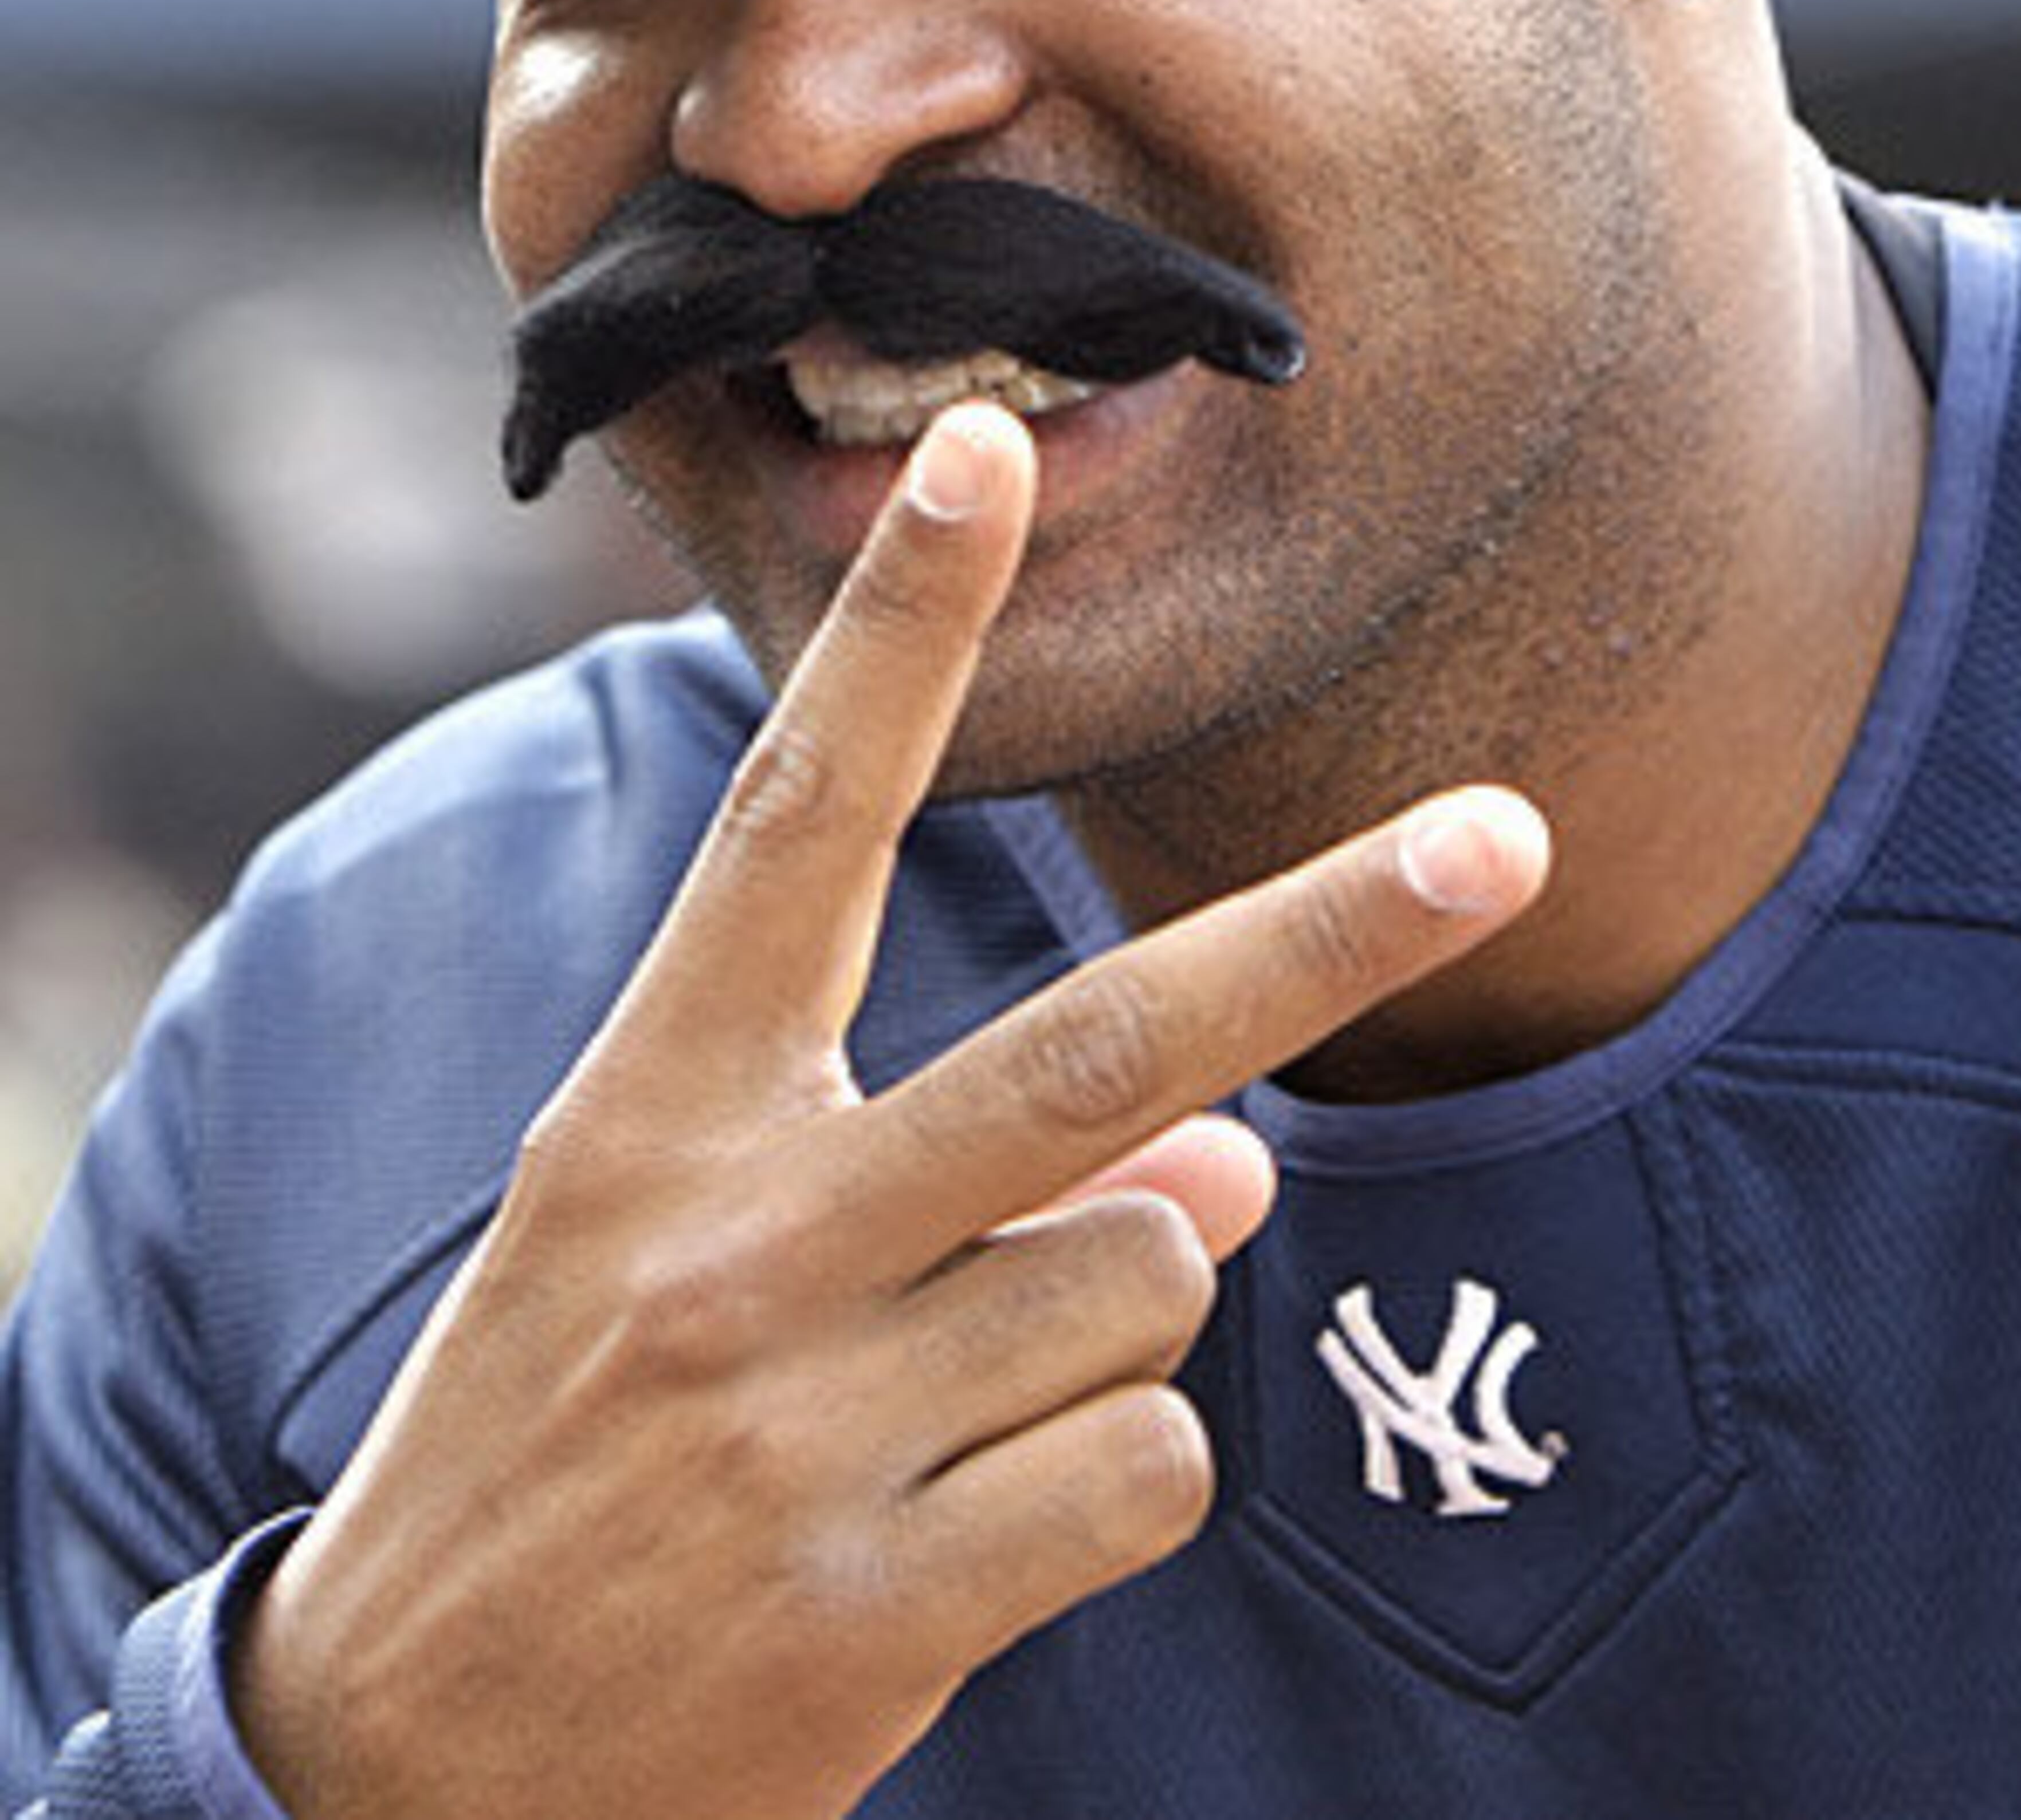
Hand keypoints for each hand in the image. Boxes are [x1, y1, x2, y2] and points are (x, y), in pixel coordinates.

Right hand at [232, 402, 1546, 1819]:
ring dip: (1114, 1314)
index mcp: (655, 1105)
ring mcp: (804, 1427)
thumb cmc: (569, 1438)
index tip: (987, 445)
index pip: (803, 815)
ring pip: (1146, 1275)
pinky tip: (968, 1531)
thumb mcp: (695, 1253)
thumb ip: (945, 1170)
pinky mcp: (872, 1609)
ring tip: (940, 1401)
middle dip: (1327, 935)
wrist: (401, 1764)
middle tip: (1506, 835)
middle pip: (1099, 1047)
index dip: (904, 625)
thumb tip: (1232, 1173)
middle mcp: (735, 1238)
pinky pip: (1146, 1470)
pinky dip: (1117, 1482)